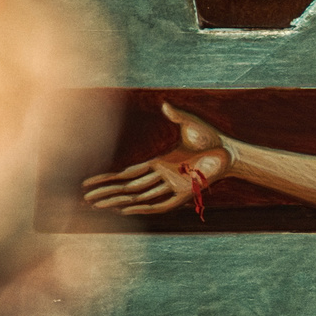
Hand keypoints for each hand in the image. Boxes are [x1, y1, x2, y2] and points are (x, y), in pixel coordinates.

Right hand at [81, 102, 232, 215]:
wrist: (231, 152)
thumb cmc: (211, 139)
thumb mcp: (190, 125)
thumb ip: (176, 116)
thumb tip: (165, 105)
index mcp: (160, 163)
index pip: (128, 174)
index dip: (109, 179)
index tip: (90, 183)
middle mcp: (162, 177)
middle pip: (128, 188)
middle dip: (107, 193)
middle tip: (85, 200)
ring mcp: (172, 186)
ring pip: (139, 197)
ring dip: (119, 202)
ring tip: (98, 207)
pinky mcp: (184, 193)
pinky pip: (160, 204)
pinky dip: (144, 207)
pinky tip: (128, 211)